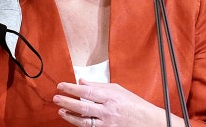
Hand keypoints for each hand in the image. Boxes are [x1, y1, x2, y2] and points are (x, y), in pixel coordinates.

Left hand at [53, 78, 167, 126]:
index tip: (61, 85)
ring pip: (83, 121)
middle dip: (67, 102)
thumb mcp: (119, 90)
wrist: (149, 122)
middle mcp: (108, 111)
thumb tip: (82, 82)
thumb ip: (99, 86)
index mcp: (111, 97)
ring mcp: (107, 124)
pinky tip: (73, 119)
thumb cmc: (135, 105)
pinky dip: (79, 124)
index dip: (71, 89)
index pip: (87, 92)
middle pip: (82, 107)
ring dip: (70, 116)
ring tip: (61, 110)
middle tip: (56, 98)